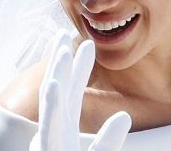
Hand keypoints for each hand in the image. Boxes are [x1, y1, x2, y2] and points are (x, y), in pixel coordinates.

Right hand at [29, 30, 131, 150]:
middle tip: (63, 32)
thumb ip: (110, 139)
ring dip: (56, 75)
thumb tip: (124, 116)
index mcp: (66, 126)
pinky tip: (54, 84)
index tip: (88, 44)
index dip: (81, 66)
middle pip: (57, 86)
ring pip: (51, 100)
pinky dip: (51, 105)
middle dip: (60, 59)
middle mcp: (55, 126)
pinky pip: (49, 125)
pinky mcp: (46, 148)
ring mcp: (50, 136)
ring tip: (63, 50)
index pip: (74, 90)